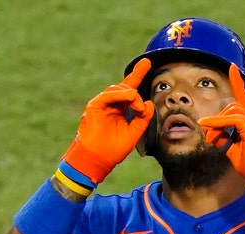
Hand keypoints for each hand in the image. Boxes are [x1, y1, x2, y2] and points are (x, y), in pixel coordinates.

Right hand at [62, 58, 154, 183]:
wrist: (97, 160)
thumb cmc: (113, 150)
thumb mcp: (134, 133)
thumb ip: (143, 118)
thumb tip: (150, 103)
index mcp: (121, 109)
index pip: (131, 89)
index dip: (138, 74)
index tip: (147, 62)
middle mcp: (111, 104)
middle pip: (126, 87)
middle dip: (137, 92)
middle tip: (141, 109)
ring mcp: (102, 104)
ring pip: (118, 89)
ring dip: (131, 95)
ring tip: (138, 107)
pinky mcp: (94, 106)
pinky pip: (108, 95)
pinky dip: (120, 95)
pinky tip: (130, 99)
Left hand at [198, 64, 244, 198]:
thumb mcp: (233, 149)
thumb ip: (225, 137)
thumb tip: (213, 132)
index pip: (243, 98)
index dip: (237, 83)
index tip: (232, 68)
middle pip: (232, 105)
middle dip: (217, 119)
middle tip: (211, 138)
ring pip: (232, 109)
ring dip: (216, 123)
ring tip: (212, 140)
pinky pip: (233, 119)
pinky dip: (218, 122)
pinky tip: (208, 126)